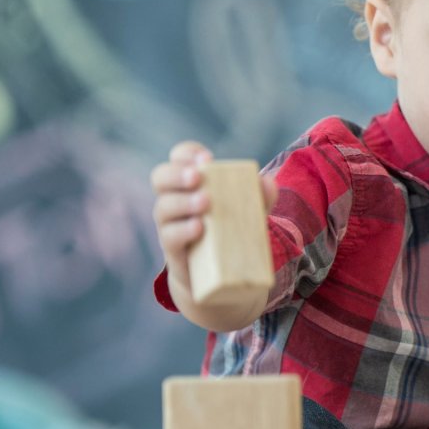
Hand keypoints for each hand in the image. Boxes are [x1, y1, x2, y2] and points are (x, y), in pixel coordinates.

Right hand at [150, 142, 277, 298]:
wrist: (222, 275)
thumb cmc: (233, 231)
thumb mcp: (249, 211)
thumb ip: (260, 195)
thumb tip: (267, 182)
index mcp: (189, 183)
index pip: (179, 158)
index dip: (187, 153)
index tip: (207, 158)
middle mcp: (173, 199)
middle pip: (160, 177)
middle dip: (176, 174)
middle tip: (197, 177)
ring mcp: (170, 224)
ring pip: (163, 207)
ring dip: (183, 202)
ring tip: (205, 202)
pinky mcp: (173, 250)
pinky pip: (170, 237)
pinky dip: (183, 230)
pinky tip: (199, 227)